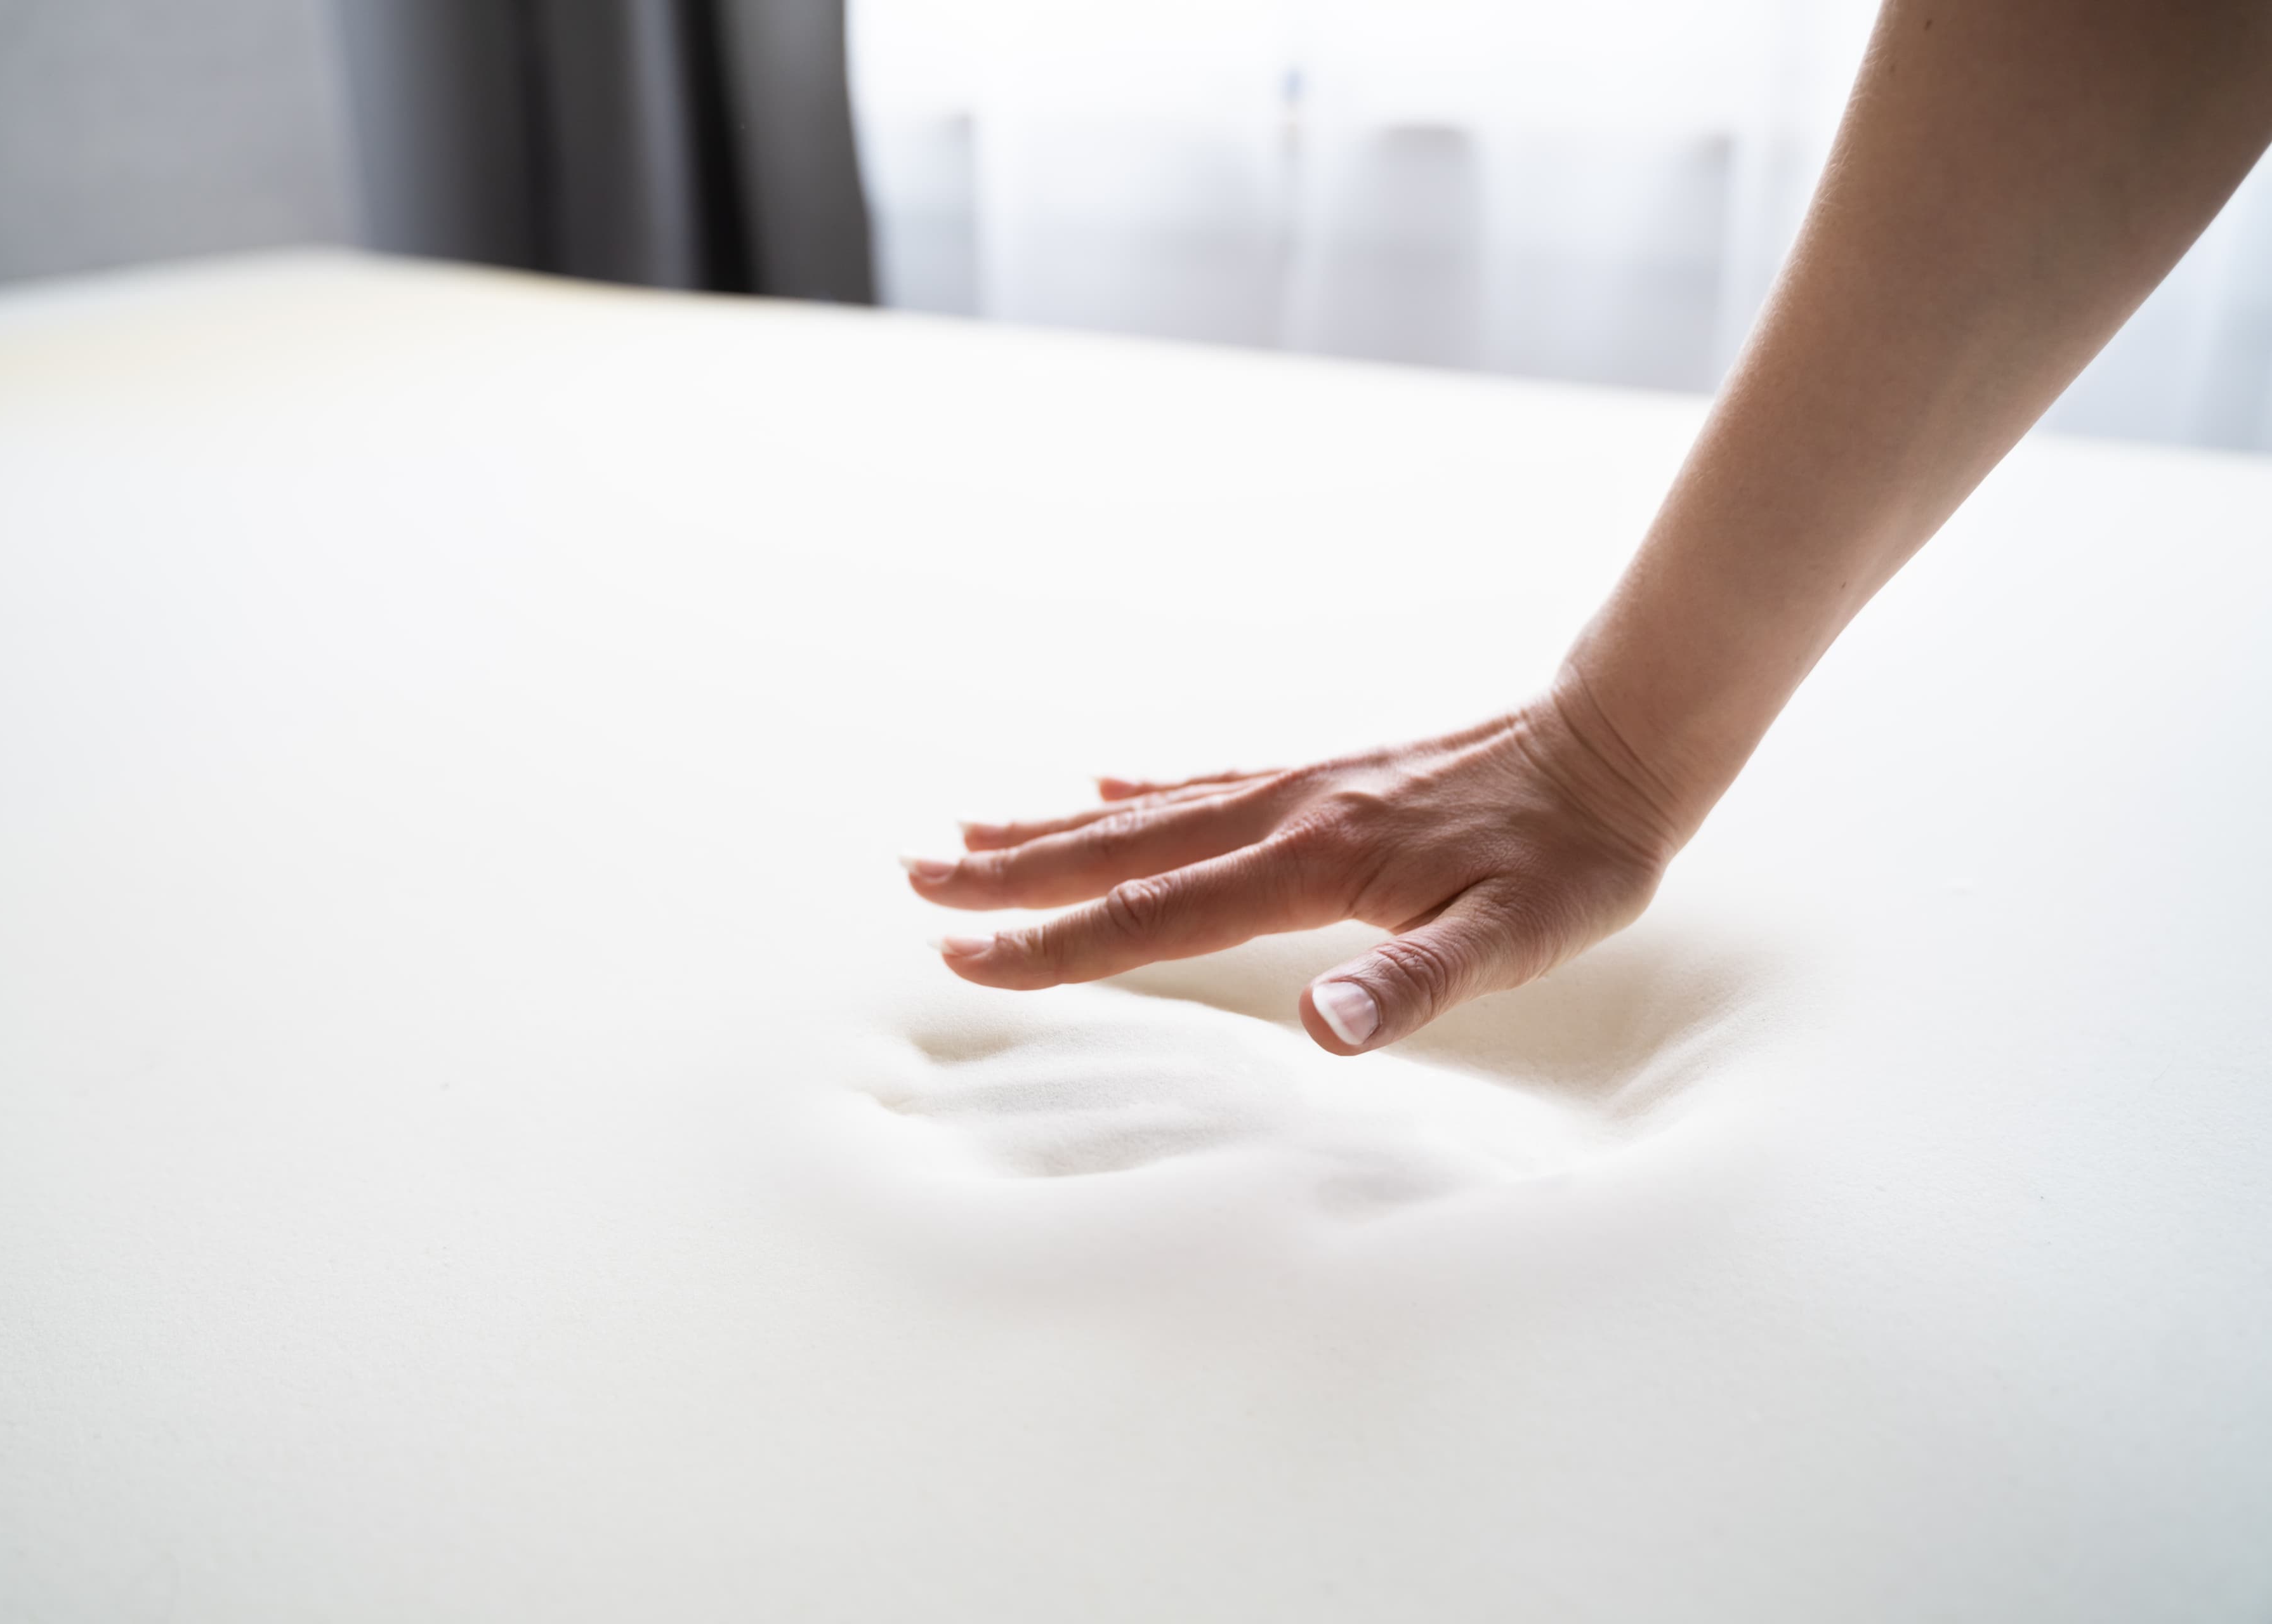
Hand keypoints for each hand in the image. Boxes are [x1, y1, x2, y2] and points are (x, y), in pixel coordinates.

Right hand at [903, 689, 1692, 1054]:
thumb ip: (1414, 983)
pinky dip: (1138, 794)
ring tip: (969, 841)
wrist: (1620, 742)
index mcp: (1312, 864)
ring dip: (1052, 832)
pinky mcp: (1325, 781)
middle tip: (914, 882)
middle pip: (1121, 852)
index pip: (1155, 915)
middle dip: (1013, 877)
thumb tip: (1319, 1028)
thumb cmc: (1575, 856)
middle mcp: (1286, 815)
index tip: (967, 958)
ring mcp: (1299, 790)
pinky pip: (1203, 787)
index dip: (1055, 944)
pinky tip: (1105, 791)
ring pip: (1146, 815)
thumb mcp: (1518, 938)